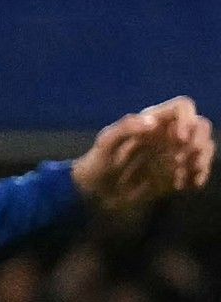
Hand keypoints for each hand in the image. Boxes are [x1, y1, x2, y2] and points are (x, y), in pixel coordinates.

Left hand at [72, 96, 212, 210]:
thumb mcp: (105, 144)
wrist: (96, 194)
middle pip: (201, 126)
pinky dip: (196, 177)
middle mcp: (170, 134)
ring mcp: (176, 154)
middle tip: (182, 160)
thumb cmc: (98, 163)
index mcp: (154, 121)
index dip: (187, 119)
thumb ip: (125, 128)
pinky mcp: (178, 173)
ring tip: (178, 176)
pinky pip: (199, 171)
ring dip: (200, 161)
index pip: (183, 107)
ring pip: (205, 148)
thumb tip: (151, 122)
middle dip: (199, 141)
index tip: (180, 138)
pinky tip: (179, 186)